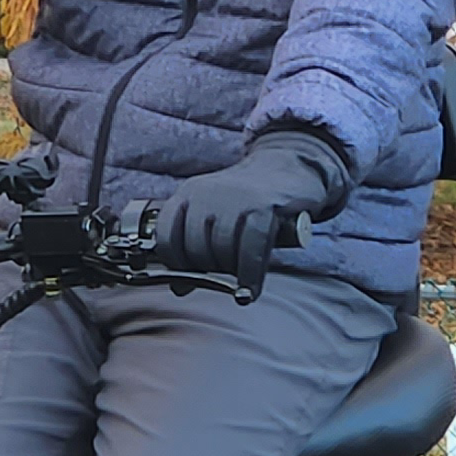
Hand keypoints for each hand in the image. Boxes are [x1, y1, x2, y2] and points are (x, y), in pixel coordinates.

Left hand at [149, 126, 350, 280]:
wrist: (288, 163)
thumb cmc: (248, 199)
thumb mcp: (214, 216)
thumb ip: (193, 248)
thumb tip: (179, 288)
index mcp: (188, 193)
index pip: (166, 236)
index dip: (175, 263)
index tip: (188, 275)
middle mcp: (207, 193)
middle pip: (195, 249)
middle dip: (208, 269)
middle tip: (224, 271)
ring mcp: (235, 198)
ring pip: (222, 251)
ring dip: (230, 272)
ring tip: (241, 272)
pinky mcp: (264, 206)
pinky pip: (250, 250)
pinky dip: (249, 276)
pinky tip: (249, 291)